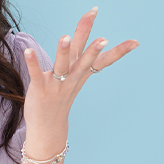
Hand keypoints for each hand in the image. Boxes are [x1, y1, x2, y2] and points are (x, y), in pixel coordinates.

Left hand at [22, 7, 138, 154]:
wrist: (47, 126)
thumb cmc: (61, 95)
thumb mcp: (76, 75)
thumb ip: (86, 55)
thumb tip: (102, 41)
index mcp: (81, 72)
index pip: (103, 61)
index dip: (119, 51)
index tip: (135, 42)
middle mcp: (72, 77)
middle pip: (85, 60)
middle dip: (93, 49)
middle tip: (104, 39)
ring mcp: (57, 85)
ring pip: (62, 66)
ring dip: (64, 52)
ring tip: (65, 37)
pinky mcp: (40, 89)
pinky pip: (36, 75)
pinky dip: (33, 63)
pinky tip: (28, 51)